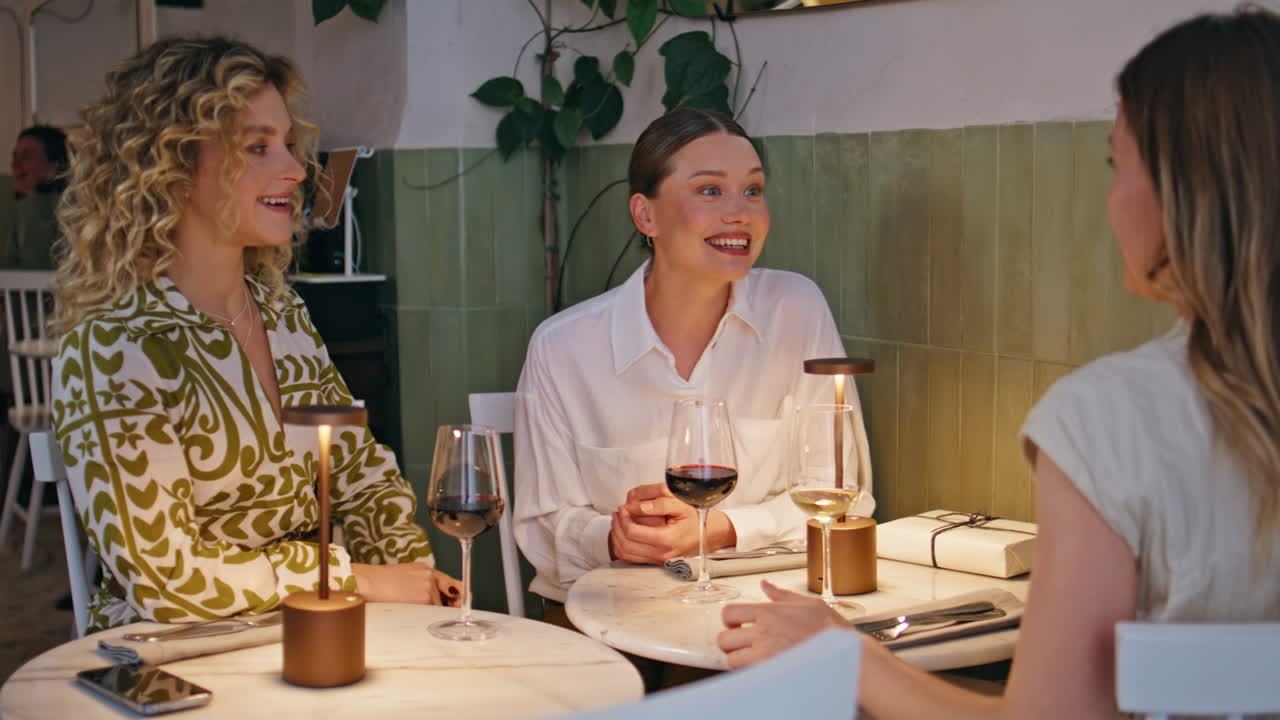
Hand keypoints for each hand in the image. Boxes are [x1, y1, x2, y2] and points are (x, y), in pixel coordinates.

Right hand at [352, 562, 459, 605]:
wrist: (368, 582)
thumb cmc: (381, 582)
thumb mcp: (406, 575)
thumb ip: (423, 582)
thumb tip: (435, 597)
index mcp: (426, 570)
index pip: (450, 583)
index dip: (459, 593)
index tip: (463, 600)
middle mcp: (430, 577)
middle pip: (445, 598)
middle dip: (441, 606)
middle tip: (431, 609)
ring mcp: (429, 588)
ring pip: (436, 608)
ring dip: (425, 612)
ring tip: (405, 605)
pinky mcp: (425, 600)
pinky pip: (430, 614)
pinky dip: (422, 616)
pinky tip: (406, 609)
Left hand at [608, 482, 735, 563]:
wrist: (709, 535)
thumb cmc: (696, 519)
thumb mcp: (681, 505)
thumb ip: (660, 504)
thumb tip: (639, 507)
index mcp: (667, 539)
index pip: (633, 532)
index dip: (624, 518)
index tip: (624, 508)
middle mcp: (661, 554)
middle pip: (625, 544)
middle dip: (617, 526)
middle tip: (618, 512)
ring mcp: (658, 560)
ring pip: (625, 553)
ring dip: (616, 536)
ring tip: (618, 521)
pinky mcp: (656, 562)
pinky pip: (631, 558)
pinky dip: (621, 546)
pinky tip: (623, 533)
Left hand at [718, 580, 850, 668]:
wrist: (845, 653)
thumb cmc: (830, 630)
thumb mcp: (806, 603)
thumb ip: (780, 595)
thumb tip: (765, 585)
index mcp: (769, 613)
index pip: (729, 612)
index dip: (729, 619)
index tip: (737, 623)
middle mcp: (763, 633)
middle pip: (724, 638)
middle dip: (730, 641)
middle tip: (741, 642)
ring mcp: (765, 655)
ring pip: (732, 660)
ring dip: (738, 659)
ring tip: (750, 656)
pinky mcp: (771, 673)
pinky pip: (747, 675)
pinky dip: (750, 672)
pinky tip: (762, 667)